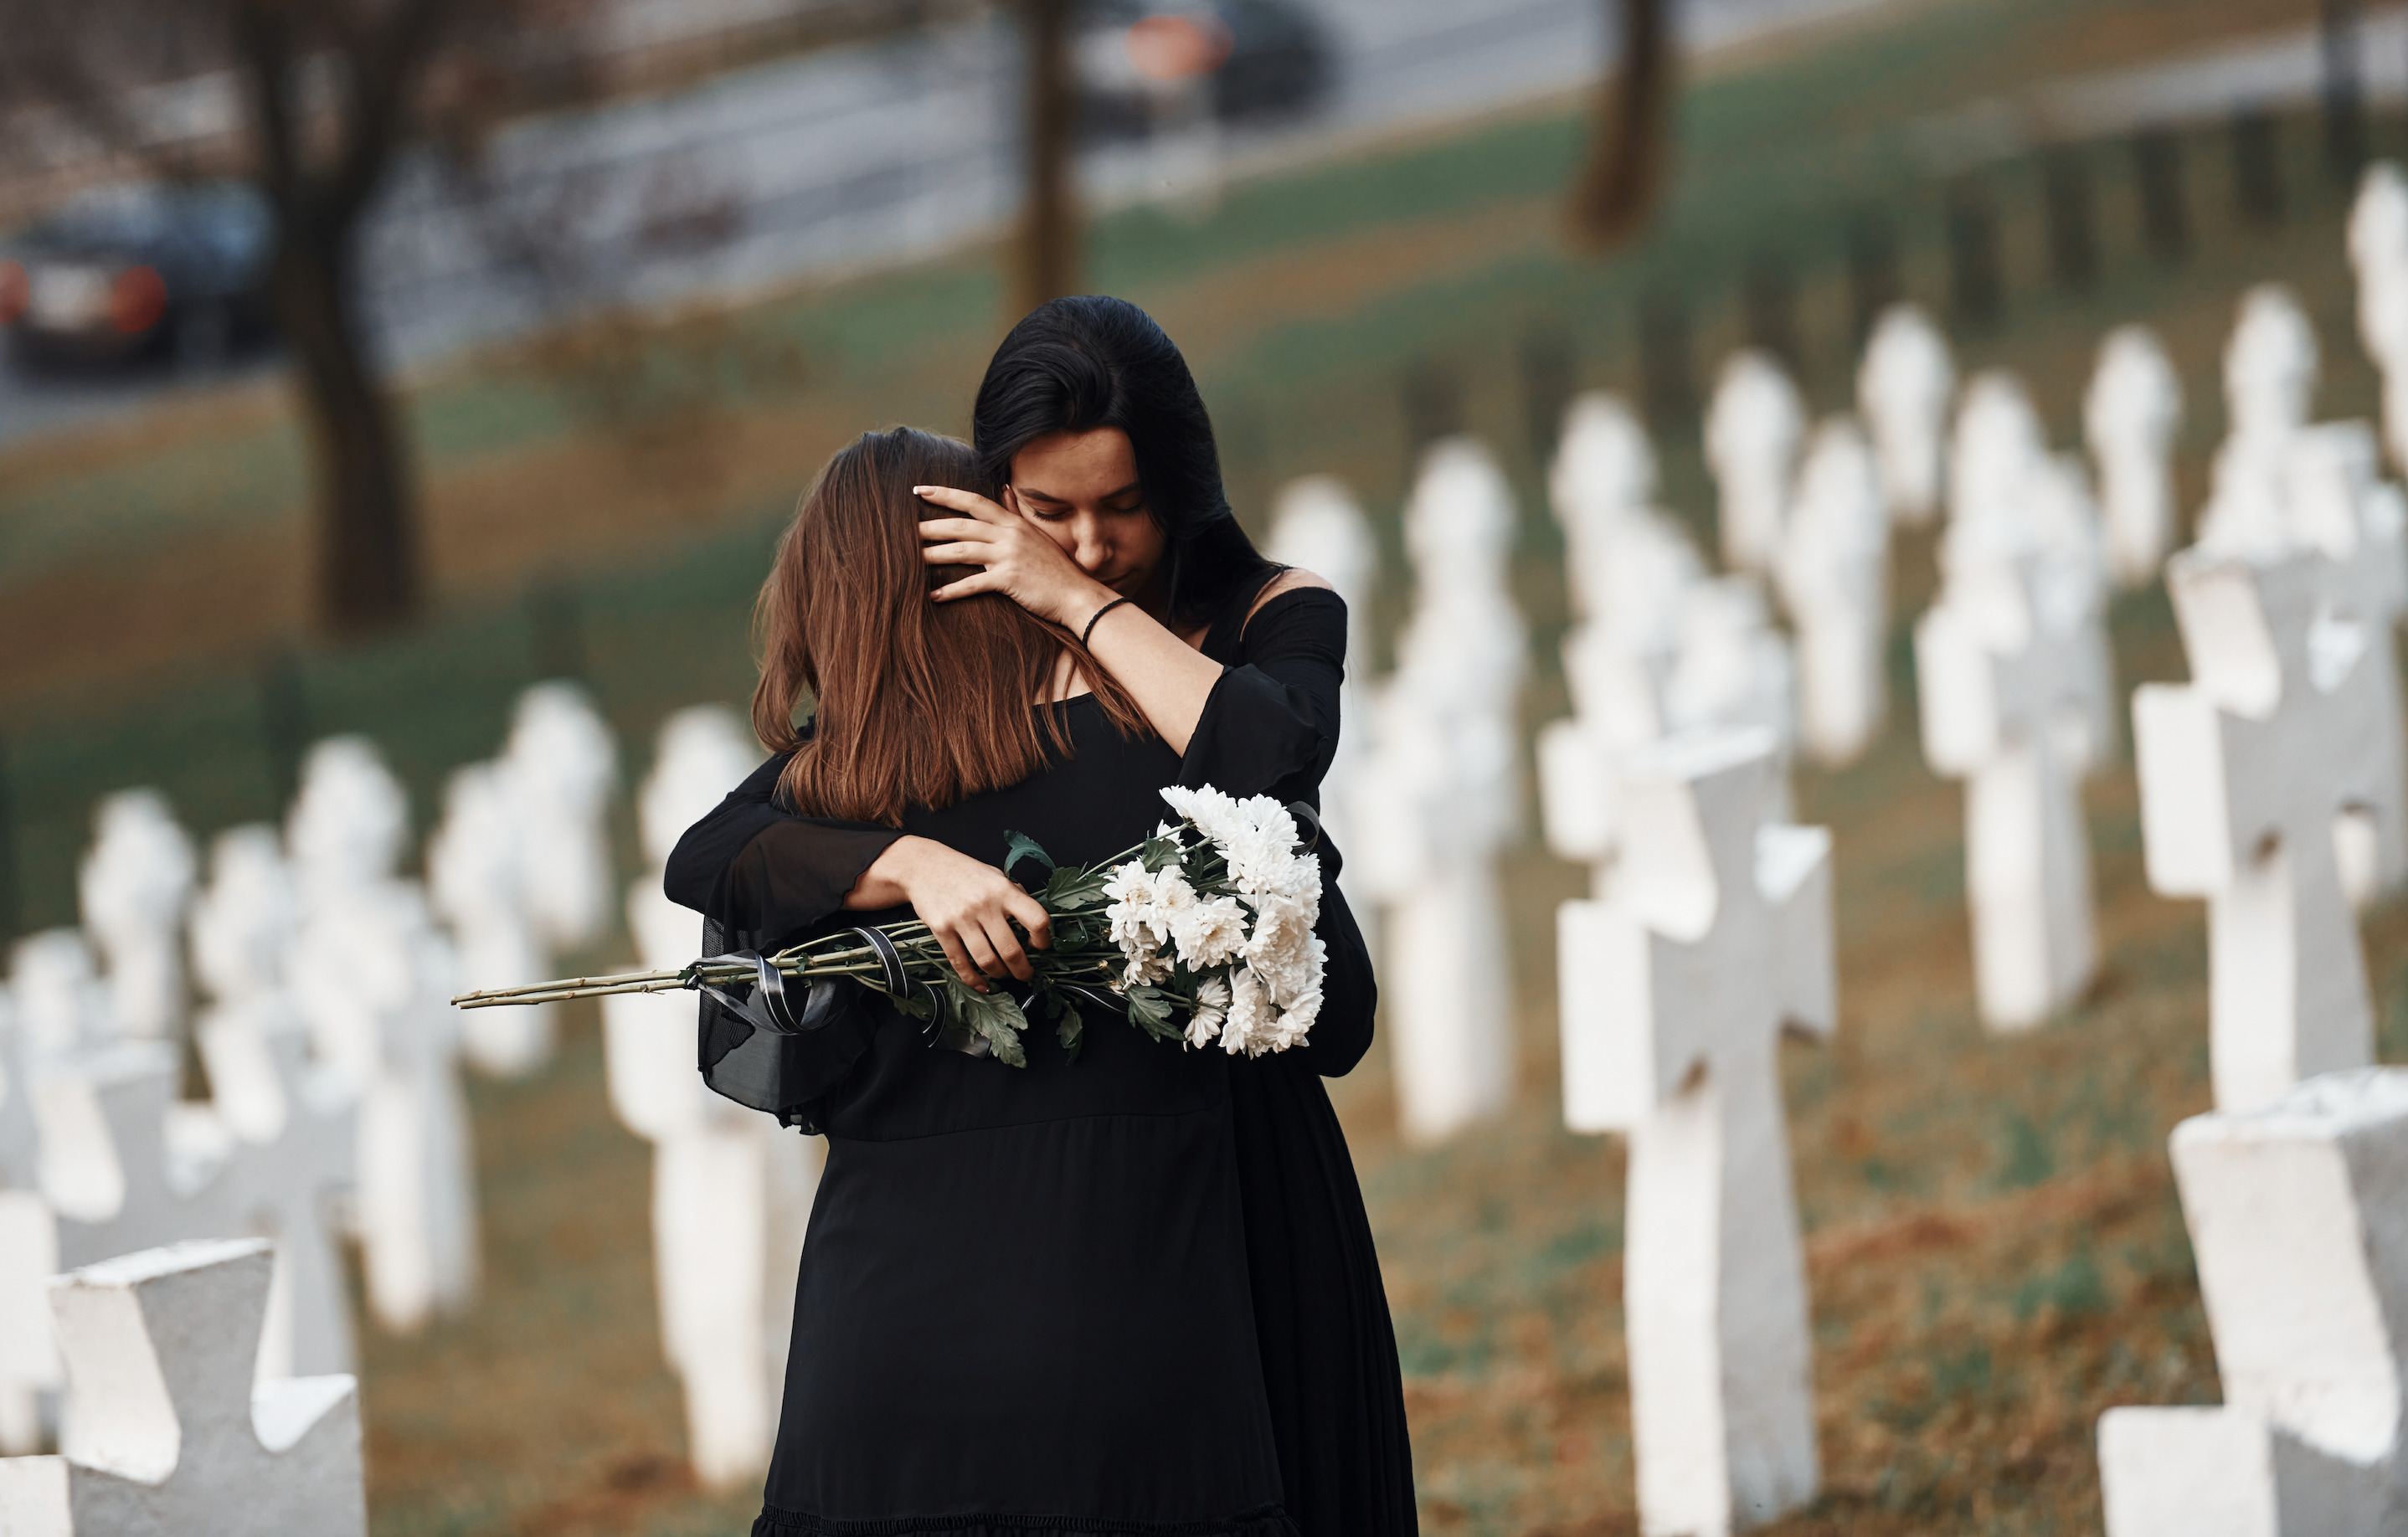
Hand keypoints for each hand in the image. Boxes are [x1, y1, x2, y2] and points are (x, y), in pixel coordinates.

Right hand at [847, 835, 1052, 992]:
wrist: (925, 867)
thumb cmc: (965, 873)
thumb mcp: (995, 876)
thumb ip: (1015, 897)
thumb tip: (1035, 923)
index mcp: (1003, 890)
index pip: (1036, 919)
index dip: (1043, 939)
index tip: (1040, 946)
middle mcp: (984, 905)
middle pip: (1011, 950)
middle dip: (1022, 969)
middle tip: (1025, 974)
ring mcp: (961, 919)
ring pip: (987, 961)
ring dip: (999, 974)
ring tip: (1003, 974)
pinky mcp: (941, 930)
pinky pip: (960, 963)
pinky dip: (973, 979)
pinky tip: (981, 985)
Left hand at [915, 484, 1114, 629]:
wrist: (1077, 594)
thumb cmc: (1055, 568)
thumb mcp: (1036, 534)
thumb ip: (1015, 512)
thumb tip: (1004, 488)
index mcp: (1012, 522)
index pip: (974, 502)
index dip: (945, 495)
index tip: (920, 490)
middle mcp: (1009, 535)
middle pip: (961, 525)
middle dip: (931, 526)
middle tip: (904, 530)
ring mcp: (1009, 556)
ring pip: (963, 551)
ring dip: (935, 555)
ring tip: (911, 561)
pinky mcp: (1009, 579)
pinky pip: (974, 583)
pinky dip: (952, 590)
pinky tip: (934, 595)